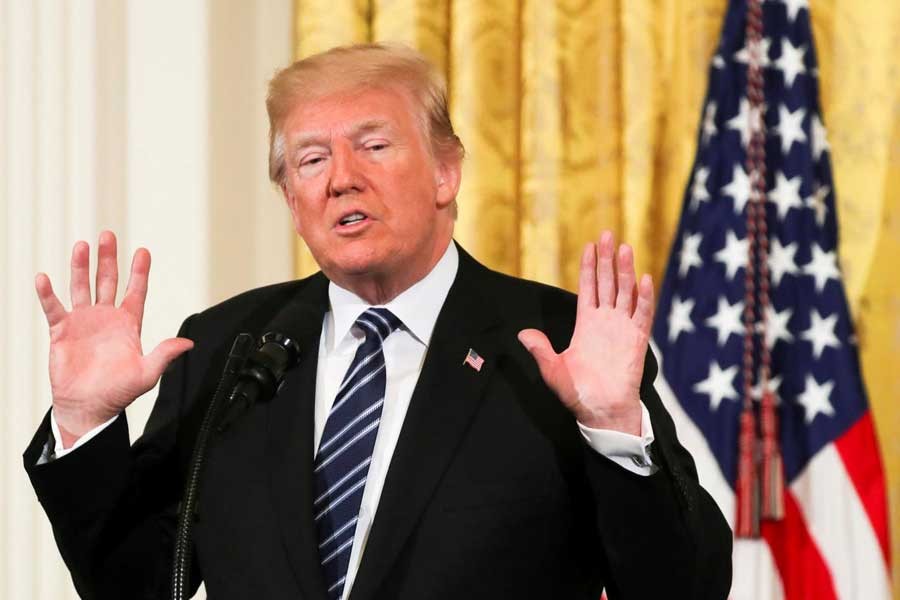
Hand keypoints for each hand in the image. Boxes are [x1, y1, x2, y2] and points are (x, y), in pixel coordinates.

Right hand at [34, 231, 193, 445]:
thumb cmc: (118, 393)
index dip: (139, 272)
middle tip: (108, 236)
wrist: (89, 408)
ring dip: (80, 267)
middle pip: (107, 281)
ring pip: (82, 287)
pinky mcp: (61, 331)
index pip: (135, 291)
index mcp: (128, 324)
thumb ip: (165, 355)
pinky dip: (48, 293)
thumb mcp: (147, 373)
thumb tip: (188, 344)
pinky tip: (44, 278)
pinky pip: (54, 308)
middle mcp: (106, 318)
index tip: (143, 251)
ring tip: (82, 246)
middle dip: (108, 258)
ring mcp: (83, 322)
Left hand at [518, 231, 654, 434]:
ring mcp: (623, 329)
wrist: (600, 412)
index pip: (588, 288)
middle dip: (607, 259)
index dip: (589, 267)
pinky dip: (643, 298)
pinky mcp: (637, 341)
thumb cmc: (577, 393)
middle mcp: (606, 321)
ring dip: (625, 271)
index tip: (589, 245)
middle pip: (608, 283)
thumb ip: (541, 350)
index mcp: (586, 324)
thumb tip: (522, 334)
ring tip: (625, 248)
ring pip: (626, 293)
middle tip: (608, 234)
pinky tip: (644, 280)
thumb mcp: (553, 370)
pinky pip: (642, 315)